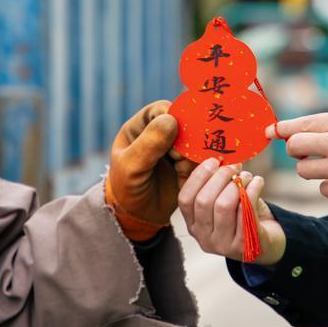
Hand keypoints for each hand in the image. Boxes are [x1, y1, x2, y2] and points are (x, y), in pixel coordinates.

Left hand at [105, 101, 195, 240]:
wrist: (137, 217)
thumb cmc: (126, 188)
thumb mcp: (131, 167)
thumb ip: (149, 144)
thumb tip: (171, 119)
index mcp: (142, 126)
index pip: (162, 109)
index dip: (173, 118)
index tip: (175, 136)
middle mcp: (161, 134)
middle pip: (184, 124)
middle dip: (186, 141)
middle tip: (178, 158)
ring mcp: (176, 149)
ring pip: (196, 142)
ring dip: (191, 157)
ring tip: (179, 171)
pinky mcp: (188, 164)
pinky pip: (201, 160)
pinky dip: (196, 170)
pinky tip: (182, 180)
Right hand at [178, 159, 284, 264]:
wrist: (266, 243)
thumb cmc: (242, 216)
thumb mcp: (222, 202)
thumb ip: (213, 185)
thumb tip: (216, 159)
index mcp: (193, 225)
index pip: (185, 199)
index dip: (198, 176)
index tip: (214, 161)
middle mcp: (204, 238)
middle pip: (204, 201)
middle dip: (220, 177)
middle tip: (234, 166)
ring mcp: (223, 245)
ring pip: (223, 205)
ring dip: (237, 184)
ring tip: (247, 176)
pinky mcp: (243, 246)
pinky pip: (246, 211)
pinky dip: (253, 190)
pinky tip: (258, 182)